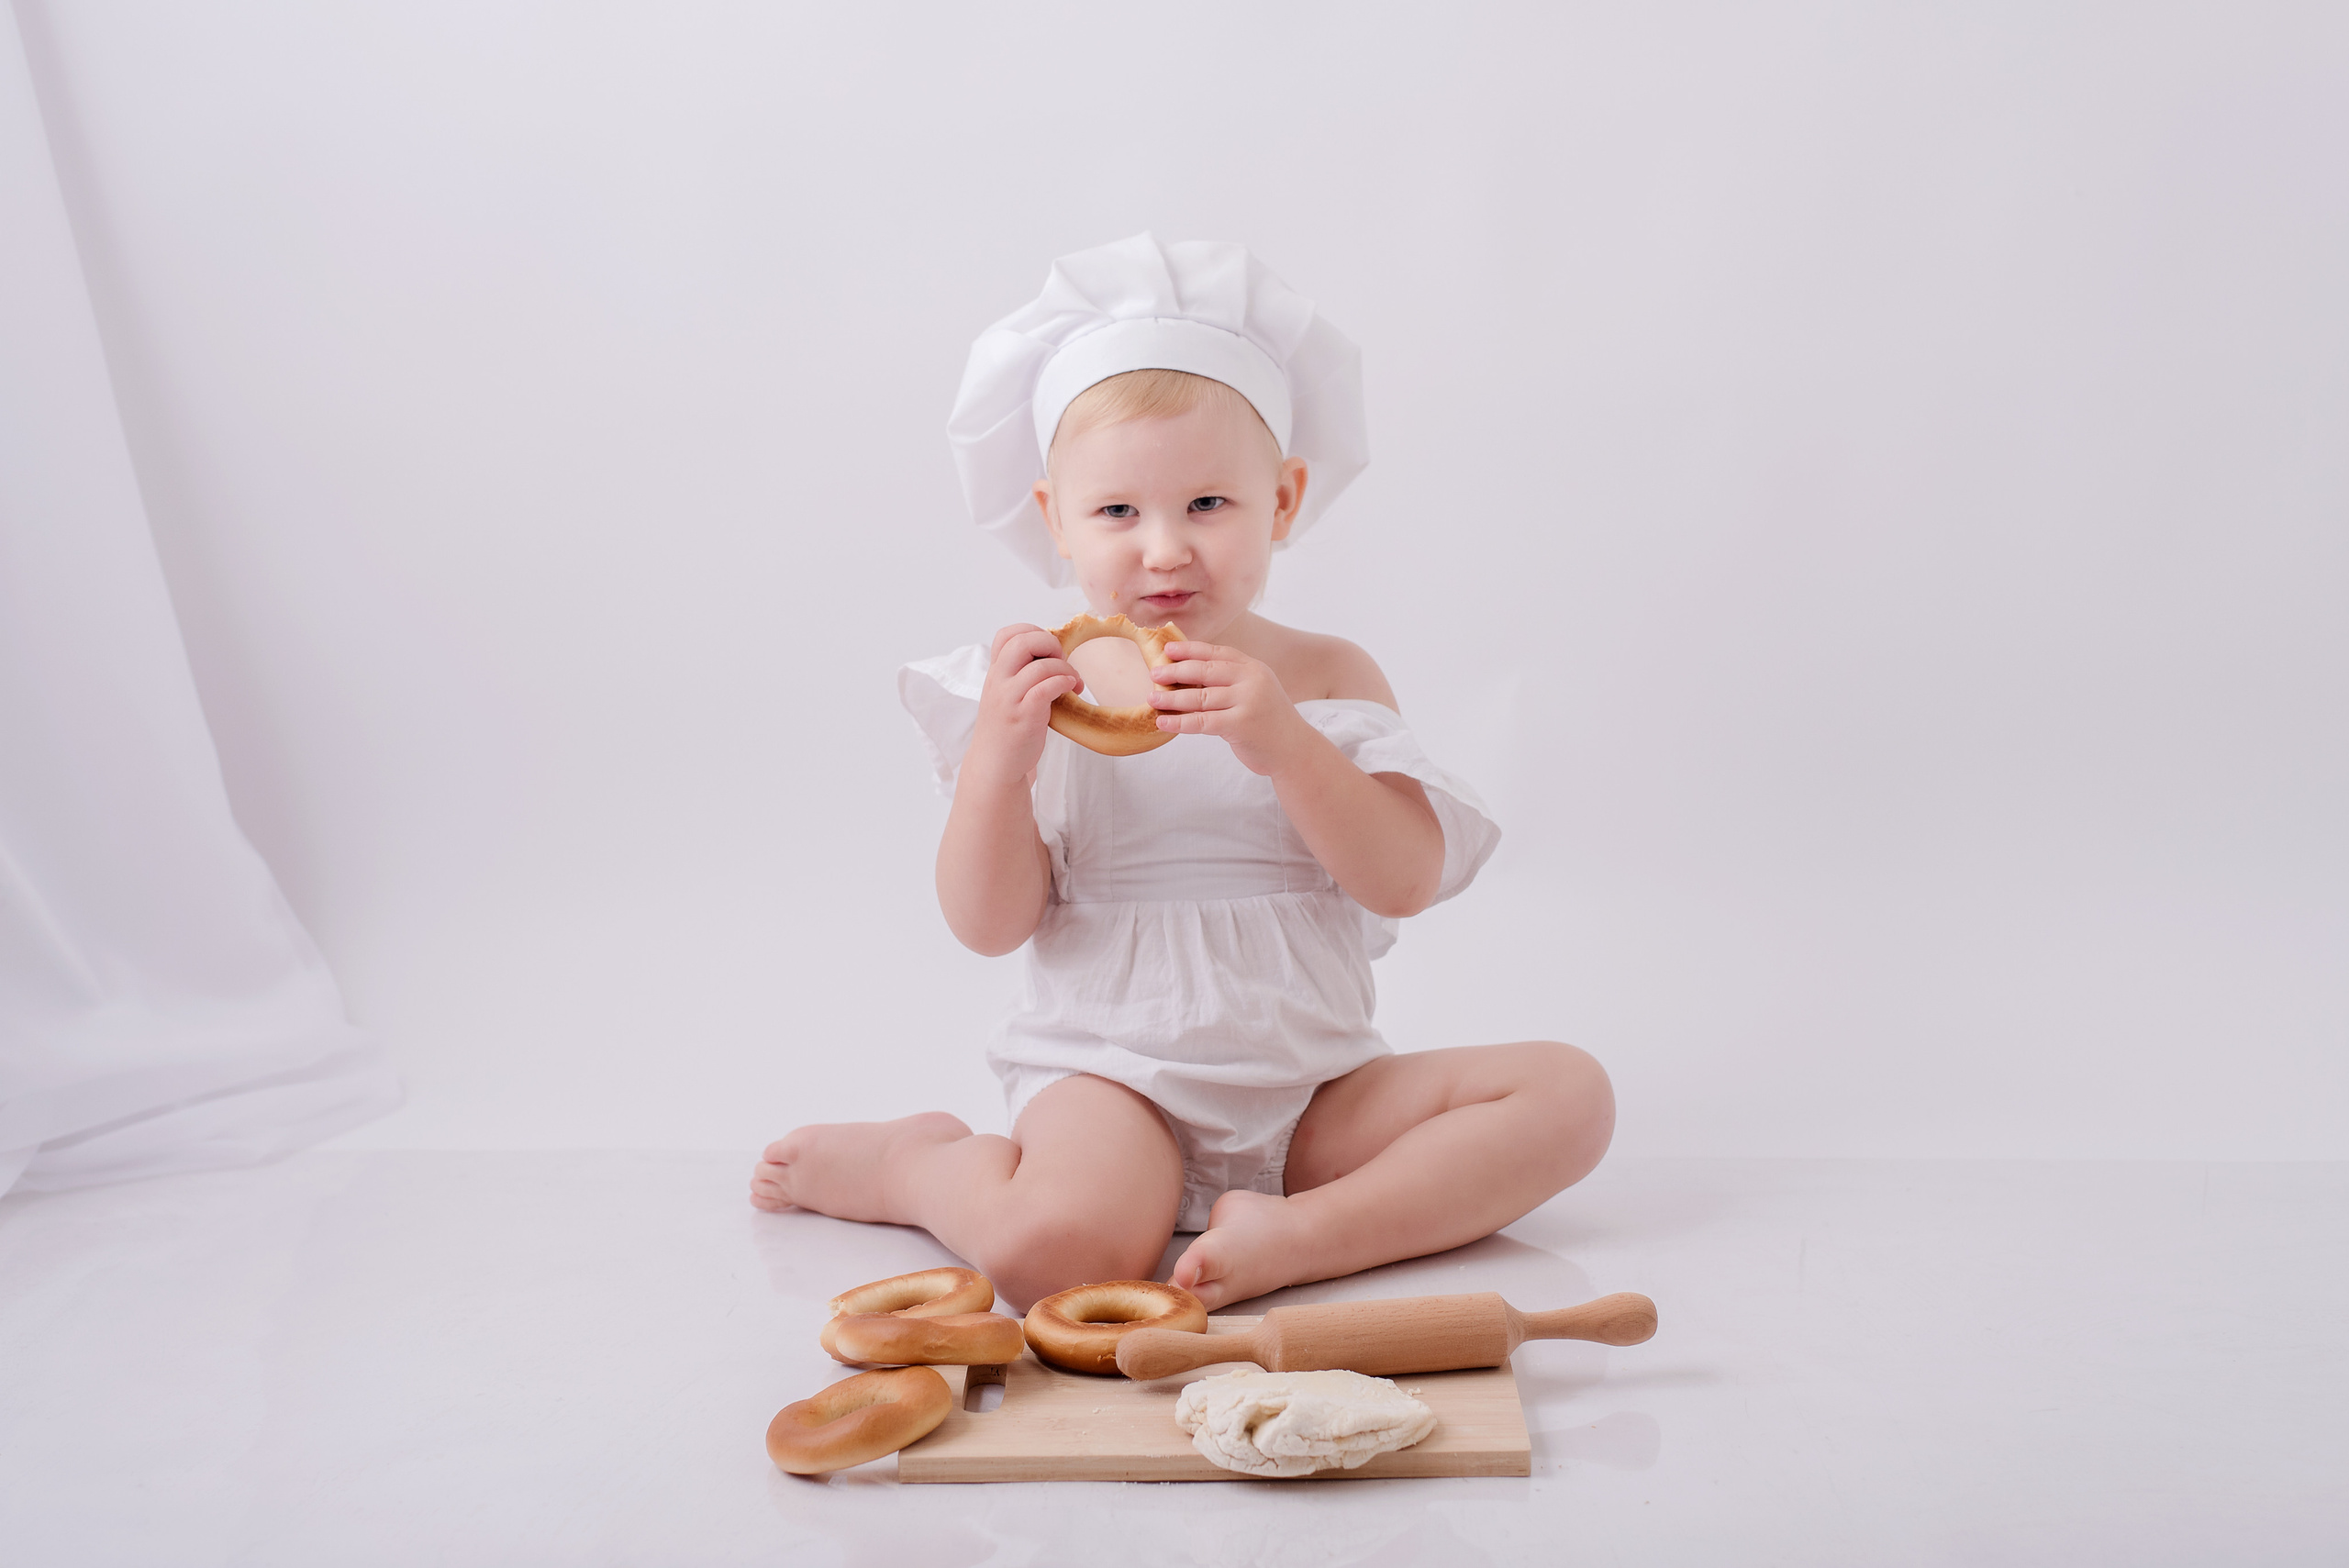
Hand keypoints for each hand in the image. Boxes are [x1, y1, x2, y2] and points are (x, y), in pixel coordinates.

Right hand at [962, 624, 1078, 789]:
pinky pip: (1045, 687)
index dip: (1033, 632)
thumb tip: (1055, 654)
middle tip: (1062, 662)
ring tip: (1074, 683)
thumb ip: (1022, 673)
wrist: (995, 764)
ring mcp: (1010, 698)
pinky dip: (1064, 682)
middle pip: (1023, 641)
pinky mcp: (1024, 716)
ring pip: (1040, 666)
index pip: (1007, 633)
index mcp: (996, 672)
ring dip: (1066, 669)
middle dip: (1051, 644)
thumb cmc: (1008, 728)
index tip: (1048, 652)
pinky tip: (1071, 689)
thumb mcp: (1007, 694)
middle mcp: (999, 681)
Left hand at [1149, 642, 1316, 776]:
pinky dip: (1179, 721)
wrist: (1294, 750)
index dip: (1191, 649)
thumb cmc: (1268, 721)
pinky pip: (1202, 721)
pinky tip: (1163, 722)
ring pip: (1200, 696)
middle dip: (1176, 671)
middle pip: (1205, 671)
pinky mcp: (1241, 725)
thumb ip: (1230, 681)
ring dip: (1172, 698)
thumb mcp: (1255, 692)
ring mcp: (1247, 702)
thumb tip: (1187, 674)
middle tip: (1154, 673)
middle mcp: (1252, 680)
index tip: (1168, 650)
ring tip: (1152, 699)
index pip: (1217, 653)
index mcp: (1254, 668)